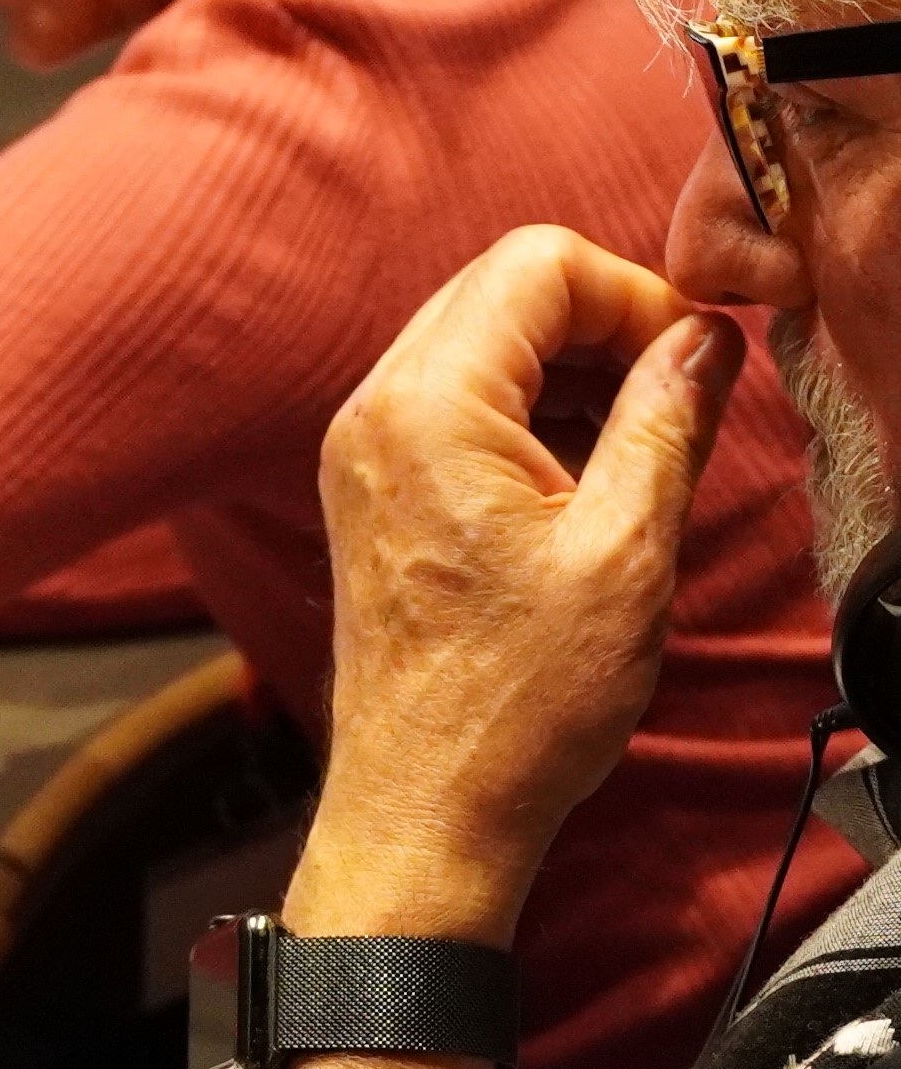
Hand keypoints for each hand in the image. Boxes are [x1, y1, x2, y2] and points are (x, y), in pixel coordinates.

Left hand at [294, 227, 741, 946]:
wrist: (426, 804)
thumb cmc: (518, 700)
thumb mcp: (626, 550)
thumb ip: (667, 421)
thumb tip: (704, 339)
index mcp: (425, 408)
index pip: (535, 264)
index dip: (635, 291)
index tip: (698, 355)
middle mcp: (373, 411)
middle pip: (500, 292)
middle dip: (604, 323)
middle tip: (682, 394)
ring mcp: (364, 450)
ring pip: (480, 344)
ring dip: (571, 369)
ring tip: (644, 444)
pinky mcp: (374, 490)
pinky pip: (457, 404)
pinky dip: (530, 413)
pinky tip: (590, 476)